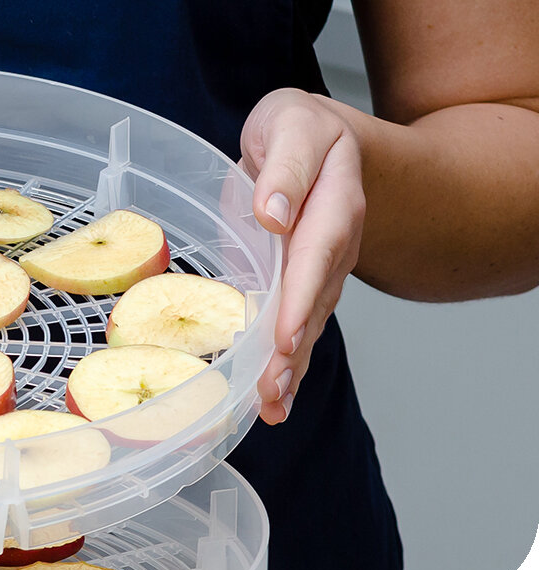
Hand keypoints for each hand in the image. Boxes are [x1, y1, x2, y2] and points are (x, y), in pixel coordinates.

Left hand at [239, 89, 365, 424]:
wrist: (320, 136)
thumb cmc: (299, 129)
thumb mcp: (292, 125)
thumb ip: (286, 167)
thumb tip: (273, 213)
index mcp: (334, 204)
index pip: (316, 257)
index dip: (300, 299)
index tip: (284, 337)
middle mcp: (334, 245)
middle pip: (315, 304)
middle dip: (294, 351)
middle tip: (271, 391)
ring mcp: (323, 270)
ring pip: (310, 324)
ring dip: (292, 368)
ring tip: (272, 406)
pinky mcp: (306, 285)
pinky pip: (300, 326)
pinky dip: (288, 364)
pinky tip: (274, 399)